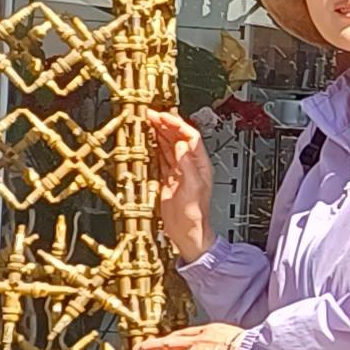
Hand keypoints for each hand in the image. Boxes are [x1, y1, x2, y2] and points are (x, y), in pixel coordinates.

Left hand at [137, 322, 246, 349]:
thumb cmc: (241, 342)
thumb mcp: (224, 331)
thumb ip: (213, 335)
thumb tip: (213, 338)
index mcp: (201, 332)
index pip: (178, 335)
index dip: (166, 339)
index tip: (159, 341)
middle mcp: (193, 344)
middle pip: (166, 344)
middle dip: (150, 347)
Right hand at [143, 108, 211, 263]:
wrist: (187, 233)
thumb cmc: (195, 216)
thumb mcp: (192, 189)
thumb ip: (187, 167)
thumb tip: (181, 146)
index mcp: (200, 165)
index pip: (190, 137)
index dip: (178, 125)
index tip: (164, 117)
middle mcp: (190, 166)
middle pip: (179, 138)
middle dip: (166, 125)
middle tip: (151, 115)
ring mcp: (179, 172)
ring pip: (169, 146)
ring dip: (160, 133)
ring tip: (148, 122)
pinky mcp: (169, 179)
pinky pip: (162, 158)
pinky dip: (155, 148)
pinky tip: (149, 141)